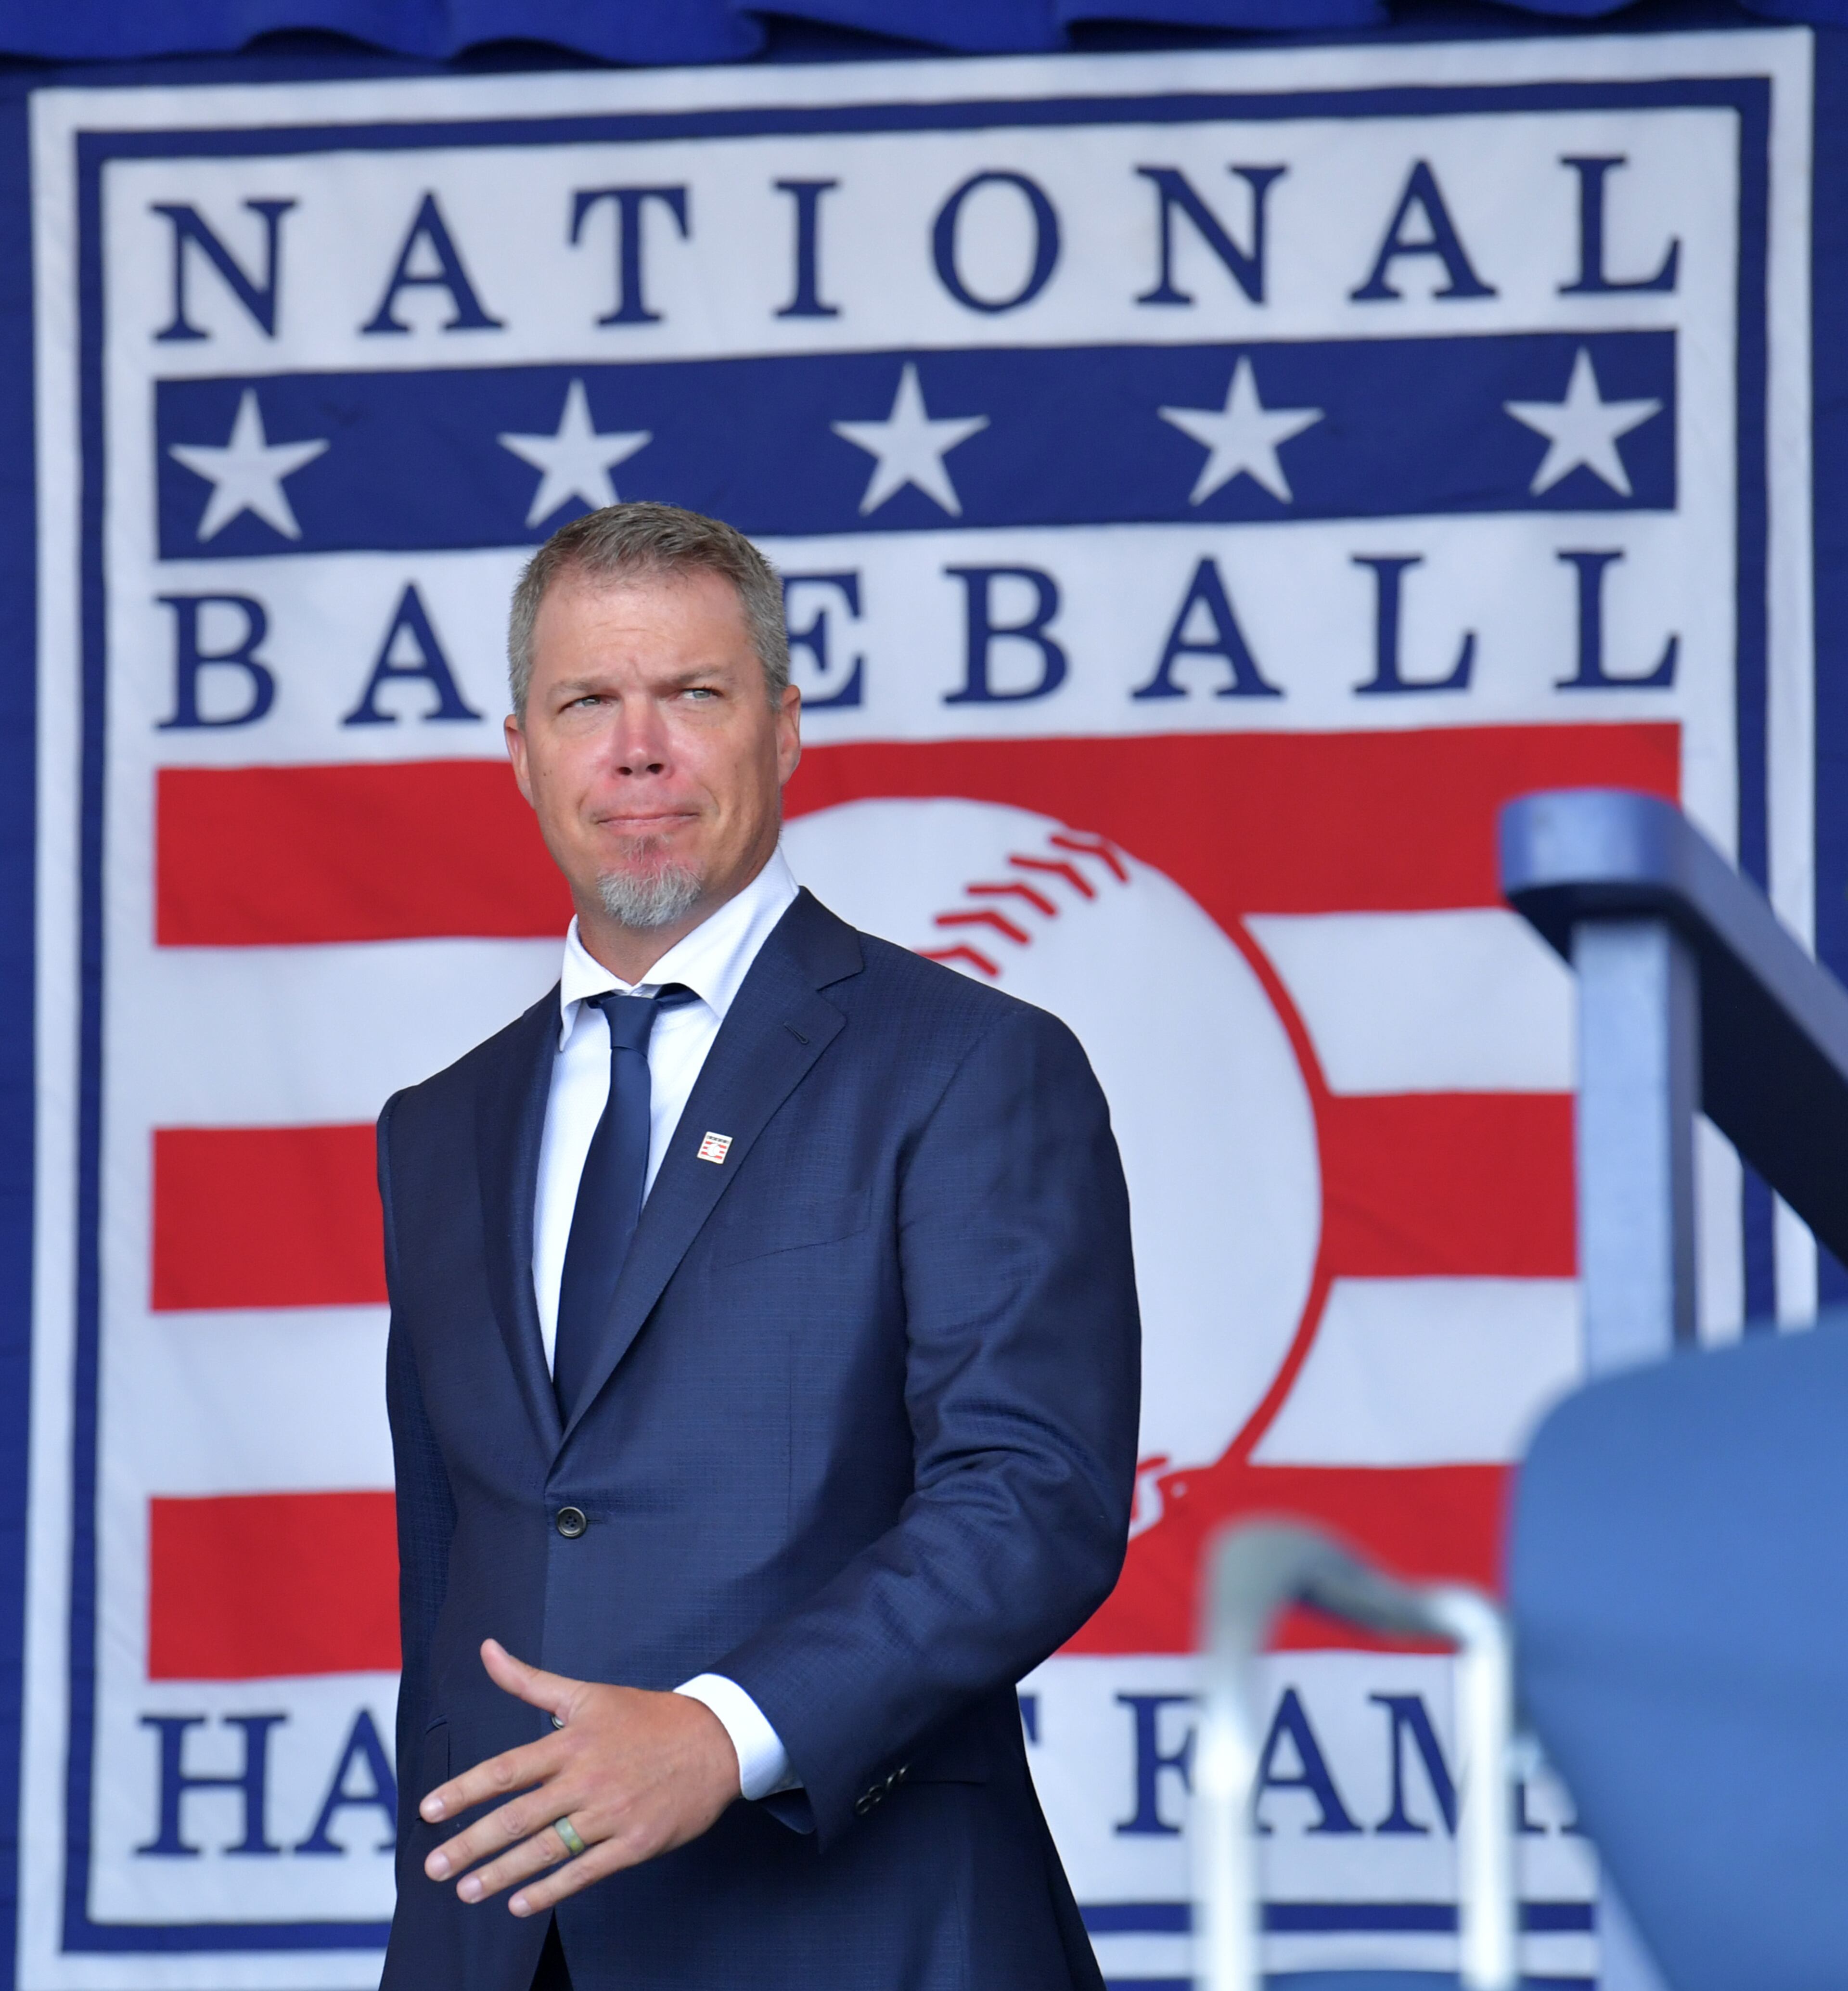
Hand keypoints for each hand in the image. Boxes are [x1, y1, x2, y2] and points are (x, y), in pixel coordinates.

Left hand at [420, 1638, 740, 1915]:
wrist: (715, 1741)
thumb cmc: (645, 1717)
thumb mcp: (587, 1693)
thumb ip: (530, 1681)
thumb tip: (486, 1650)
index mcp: (571, 1742)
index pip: (506, 1770)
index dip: (464, 1791)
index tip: (427, 1811)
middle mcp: (586, 1779)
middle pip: (517, 1817)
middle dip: (470, 1844)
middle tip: (433, 1867)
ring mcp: (611, 1814)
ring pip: (546, 1849)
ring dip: (501, 1873)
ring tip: (465, 1891)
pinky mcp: (635, 1843)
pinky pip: (585, 1871)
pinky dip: (550, 1890)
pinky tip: (519, 1904)